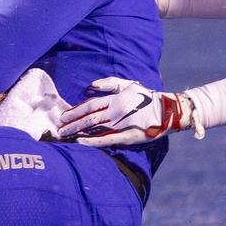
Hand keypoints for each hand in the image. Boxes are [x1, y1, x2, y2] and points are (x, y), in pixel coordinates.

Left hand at [58, 77, 201, 147]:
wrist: (167, 111)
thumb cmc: (146, 97)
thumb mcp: (128, 85)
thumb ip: (109, 83)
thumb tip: (90, 86)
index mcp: (115, 99)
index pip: (90, 105)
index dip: (75, 111)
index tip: (63, 116)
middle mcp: (115, 111)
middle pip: (89, 118)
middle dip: (72, 124)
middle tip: (59, 129)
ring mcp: (120, 124)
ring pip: (94, 129)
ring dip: (78, 132)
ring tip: (65, 136)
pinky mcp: (126, 137)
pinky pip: (106, 139)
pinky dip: (92, 141)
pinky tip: (80, 142)